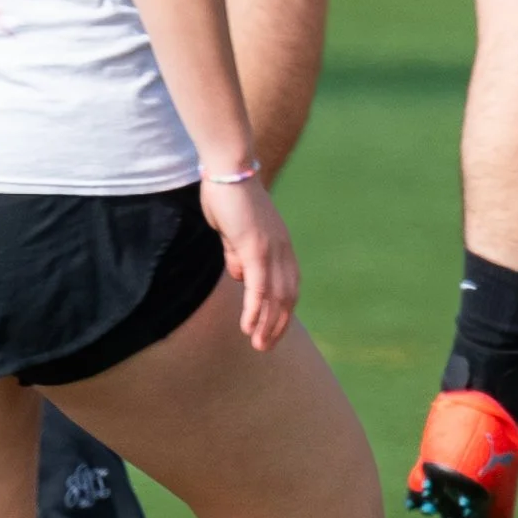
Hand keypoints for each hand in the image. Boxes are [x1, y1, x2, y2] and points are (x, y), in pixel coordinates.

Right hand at [200, 163, 297, 349]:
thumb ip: (237, 253)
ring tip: (259, 345)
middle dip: (278, 325)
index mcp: (280, 246)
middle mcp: (282, 250)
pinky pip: (258, 286)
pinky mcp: (255, 247)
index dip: (283, 312)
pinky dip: (255, 309)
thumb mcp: (233, 232)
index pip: (289, 287)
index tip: (272, 331)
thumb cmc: (228, 196)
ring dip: (267, 324)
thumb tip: (238, 276)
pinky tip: (248, 327)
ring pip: (275, 297)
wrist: (228, 170)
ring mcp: (271, 249)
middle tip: (266, 347)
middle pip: (288, 297)